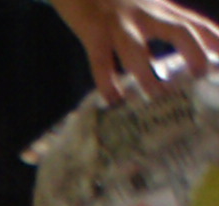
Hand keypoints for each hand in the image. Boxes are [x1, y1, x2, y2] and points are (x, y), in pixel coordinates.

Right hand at [47, 0, 218, 92]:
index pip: (194, 22)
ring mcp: (119, 25)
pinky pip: (101, 62)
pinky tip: (113, 101)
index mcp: (159, 8)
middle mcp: (145, 14)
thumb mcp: (142, 5)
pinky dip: (107, 83)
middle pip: (177, 30)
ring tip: (155, 97)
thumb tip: (170, 54)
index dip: (212, 39)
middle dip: (192, 51)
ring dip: (147, 75)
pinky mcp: (94, 34)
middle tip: (200, 74)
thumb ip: (158, 24)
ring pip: (137, 52)